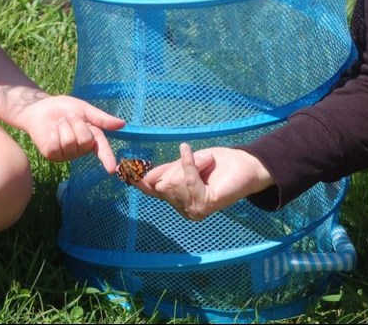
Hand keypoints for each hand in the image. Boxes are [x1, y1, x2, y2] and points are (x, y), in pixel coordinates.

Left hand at [14, 95, 125, 172]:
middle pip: (85, 140)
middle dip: (77, 124)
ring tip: (60, 123)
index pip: (102, 150)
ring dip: (64, 126)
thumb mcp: (85, 110)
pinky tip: (51, 131)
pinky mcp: (52, 155)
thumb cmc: (64, 108)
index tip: (112, 169)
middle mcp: (80, 150)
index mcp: (91, 139)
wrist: (41, 106)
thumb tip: (122, 124)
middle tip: (70, 118)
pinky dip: (53, 133)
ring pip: (70, 142)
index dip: (107, 159)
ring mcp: (66, 155)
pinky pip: (56, 145)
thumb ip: (101, 118)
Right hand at [133, 144, 272, 220]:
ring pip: (173, 181)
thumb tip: (143, 177)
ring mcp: (194, 210)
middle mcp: (183, 208)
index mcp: (176, 199)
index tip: (122, 169)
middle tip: (197, 159)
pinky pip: (188, 179)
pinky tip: (201, 157)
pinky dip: (192, 164)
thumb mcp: (186, 164)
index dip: (137, 180)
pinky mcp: (205, 204)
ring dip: (191, 163)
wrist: (245, 165)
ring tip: (208, 163)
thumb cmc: (217, 164)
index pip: (151, 190)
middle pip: (162, 182)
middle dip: (177, 166)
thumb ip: (166, 171)